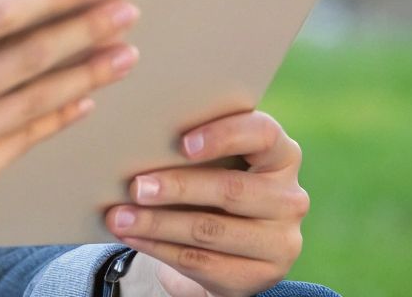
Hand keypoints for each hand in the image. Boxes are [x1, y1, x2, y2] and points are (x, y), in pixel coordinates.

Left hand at [105, 110, 307, 296]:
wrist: (233, 248)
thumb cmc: (216, 185)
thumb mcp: (219, 162)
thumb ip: (198, 148)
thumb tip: (140, 139)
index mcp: (283, 155)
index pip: (263, 134)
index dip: (224, 136)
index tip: (182, 143)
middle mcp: (290, 197)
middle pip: (231, 190)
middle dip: (178, 187)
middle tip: (136, 186)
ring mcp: (281, 241)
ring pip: (210, 230)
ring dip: (158, 224)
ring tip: (120, 217)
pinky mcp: (260, 276)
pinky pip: (202, 262)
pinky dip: (160, 249)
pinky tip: (133, 237)